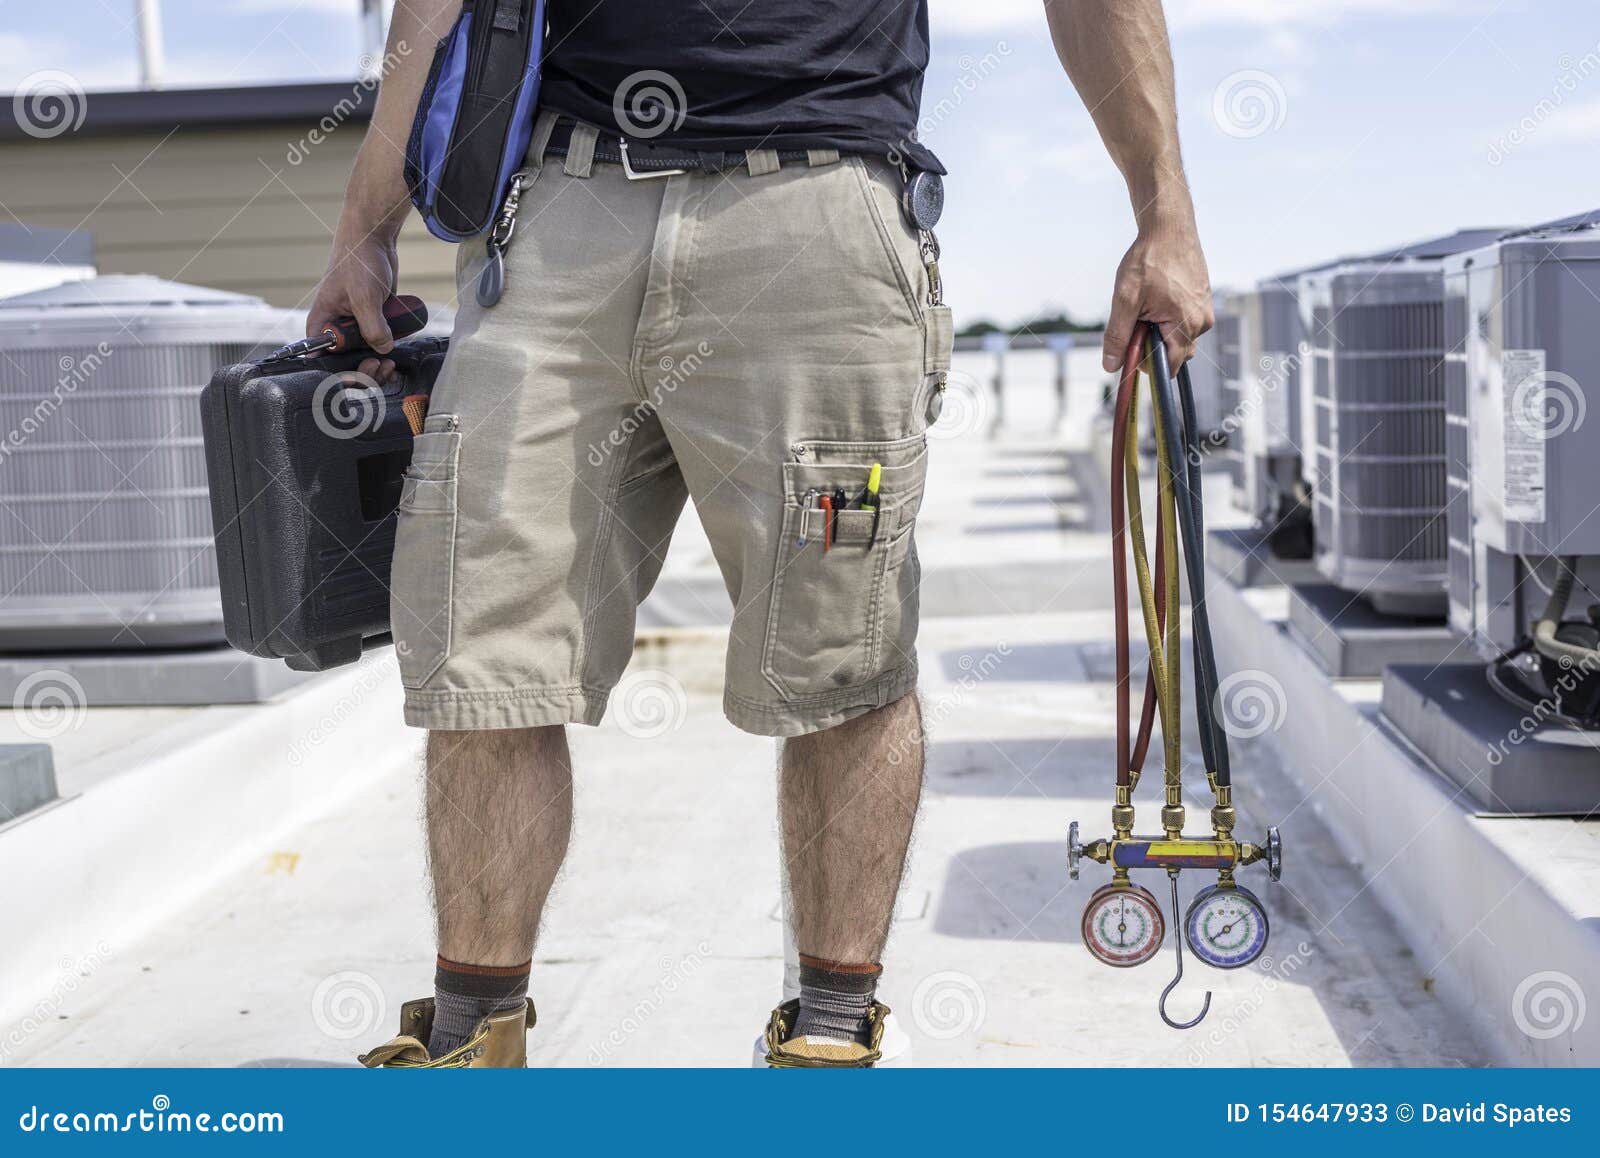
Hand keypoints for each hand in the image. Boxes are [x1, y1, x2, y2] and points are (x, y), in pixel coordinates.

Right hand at [307, 231, 400, 381]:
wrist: (374, 238)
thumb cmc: (359, 260)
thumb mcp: (365, 297)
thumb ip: (373, 327)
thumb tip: (384, 350)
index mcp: (322, 322)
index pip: (323, 357)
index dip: (341, 371)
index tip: (361, 373)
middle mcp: (336, 326)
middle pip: (346, 361)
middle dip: (365, 370)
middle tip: (381, 367)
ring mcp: (355, 324)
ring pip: (365, 354)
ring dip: (378, 363)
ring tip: (390, 363)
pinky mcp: (372, 319)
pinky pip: (378, 341)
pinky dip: (387, 349)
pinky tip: (396, 352)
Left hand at [1102, 214, 1213, 372]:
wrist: (1169, 228)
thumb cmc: (1149, 259)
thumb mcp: (1125, 299)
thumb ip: (1118, 336)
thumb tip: (1111, 365)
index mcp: (1186, 325)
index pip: (1168, 367)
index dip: (1146, 363)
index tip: (1131, 347)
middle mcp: (1202, 322)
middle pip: (1173, 354)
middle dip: (1152, 344)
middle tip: (1137, 318)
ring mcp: (1204, 311)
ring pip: (1177, 337)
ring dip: (1158, 329)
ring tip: (1147, 302)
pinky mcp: (1202, 302)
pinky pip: (1183, 322)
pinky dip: (1167, 317)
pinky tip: (1157, 296)